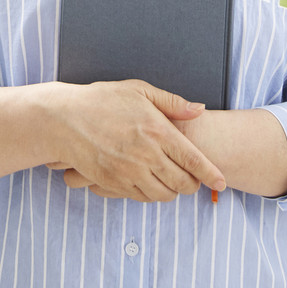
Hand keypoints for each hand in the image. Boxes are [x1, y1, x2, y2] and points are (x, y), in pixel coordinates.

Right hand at [44, 79, 225, 203]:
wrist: (64, 119)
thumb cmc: (102, 100)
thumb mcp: (138, 90)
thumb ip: (172, 102)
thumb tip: (199, 110)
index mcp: (156, 129)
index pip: (193, 159)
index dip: (211, 175)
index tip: (222, 182)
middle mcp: (146, 154)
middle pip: (182, 182)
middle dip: (193, 184)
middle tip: (194, 179)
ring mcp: (129, 171)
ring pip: (164, 195)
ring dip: (173, 191)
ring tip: (172, 181)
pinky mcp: (114, 183)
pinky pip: (142, 198)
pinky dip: (152, 194)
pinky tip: (151, 182)